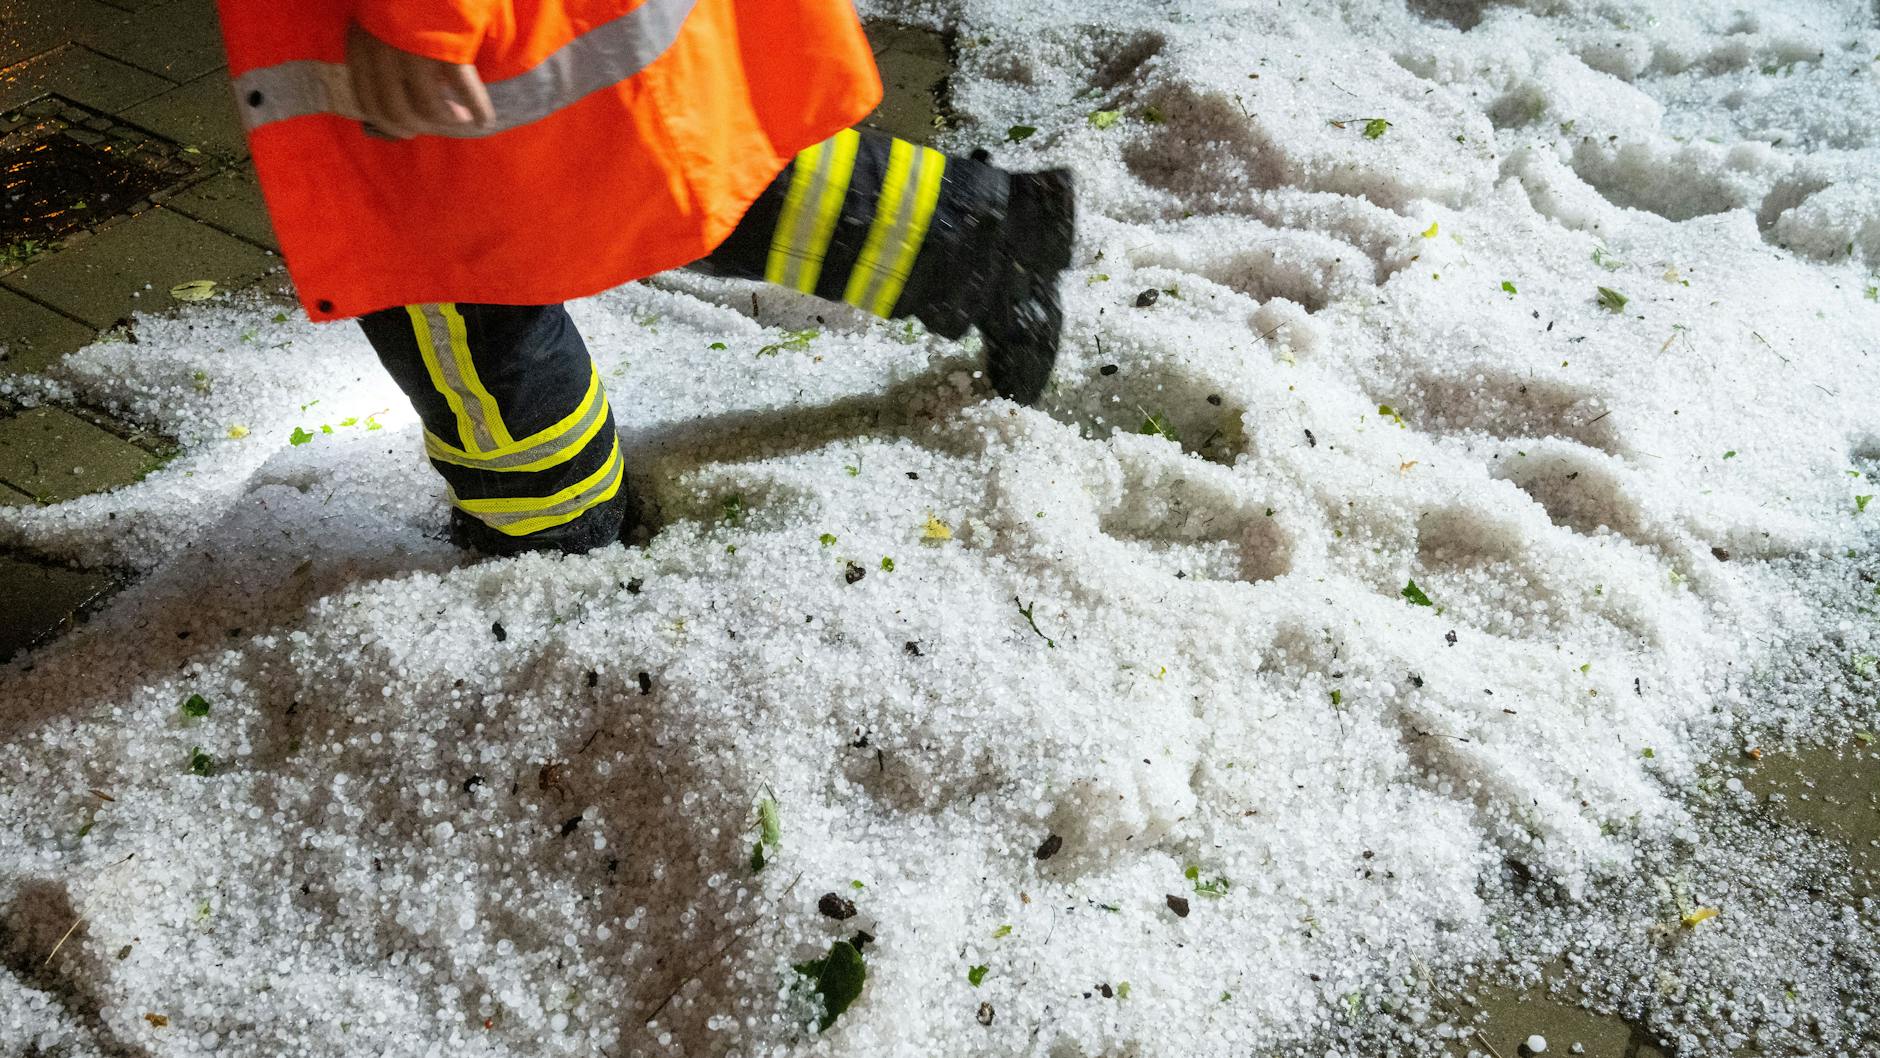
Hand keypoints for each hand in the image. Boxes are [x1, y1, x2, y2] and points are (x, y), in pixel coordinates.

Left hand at [346, 24, 494, 138]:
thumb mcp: (375, 14)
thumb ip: (375, 45)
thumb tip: (391, 78)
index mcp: (362, 47)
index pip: (369, 103)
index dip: (389, 123)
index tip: (406, 129)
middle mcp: (384, 58)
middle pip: (398, 112)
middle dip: (419, 127)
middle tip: (437, 127)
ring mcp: (415, 56)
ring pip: (430, 109)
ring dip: (448, 121)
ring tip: (462, 120)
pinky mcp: (448, 52)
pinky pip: (465, 92)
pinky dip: (477, 109)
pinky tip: (484, 118)